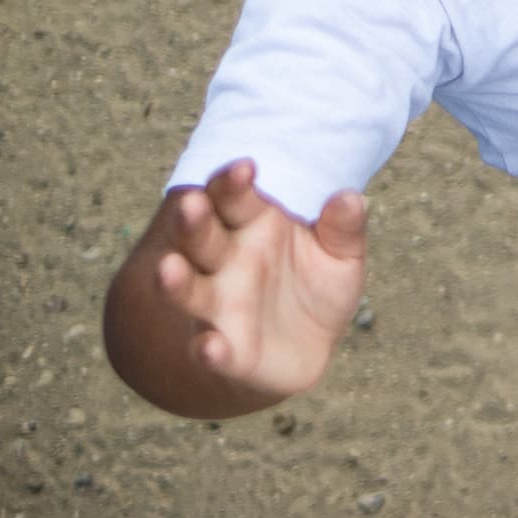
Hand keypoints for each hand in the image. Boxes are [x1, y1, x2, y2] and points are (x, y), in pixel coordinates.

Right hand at [150, 162, 365, 403]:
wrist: (310, 346)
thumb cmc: (318, 286)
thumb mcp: (341, 255)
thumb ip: (343, 227)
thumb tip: (350, 196)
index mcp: (250, 226)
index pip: (233, 198)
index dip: (233, 183)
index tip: (246, 167)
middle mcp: (224, 262)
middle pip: (200, 237)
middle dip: (193, 222)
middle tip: (191, 204)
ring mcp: (218, 306)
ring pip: (188, 289)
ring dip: (175, 281)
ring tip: (167, 268)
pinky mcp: (224, 351)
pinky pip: (209, 349)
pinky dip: (208, 349)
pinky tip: (209, 346)